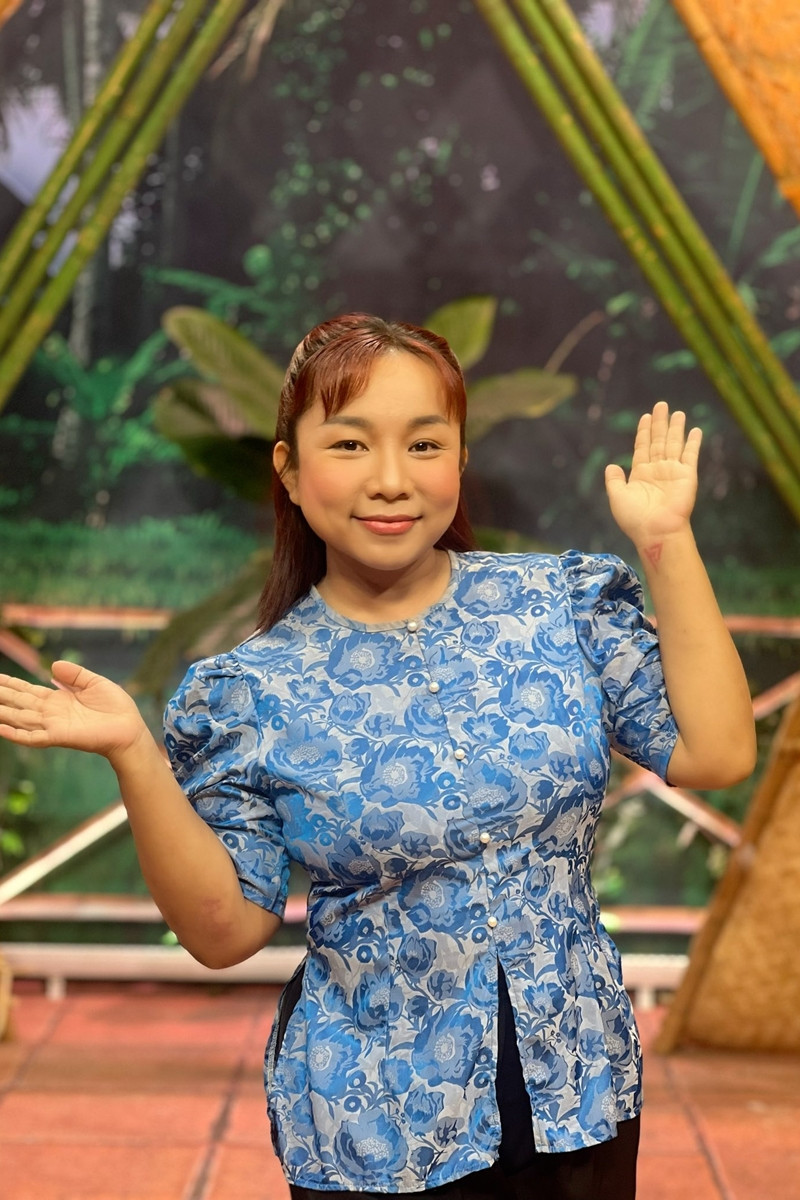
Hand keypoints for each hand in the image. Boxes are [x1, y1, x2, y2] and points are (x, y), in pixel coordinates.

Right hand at [0, 660, 149, 761]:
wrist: (129, 728)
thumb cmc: (115, 708)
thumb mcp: (94, 682)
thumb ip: (73, 674)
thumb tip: (52, 665)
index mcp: (57, 700)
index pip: (27, 691)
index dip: (11, 684)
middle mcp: (50, 713)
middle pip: (18, 702)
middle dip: (0, 696)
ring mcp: (52, 725)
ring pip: (19, 718)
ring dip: (1, 713)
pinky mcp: (58, 737)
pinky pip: (31, 736)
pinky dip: (15, 733)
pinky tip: (0, 727)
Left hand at [605, 402, 701, 545]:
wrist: (656, 531)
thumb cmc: (635, 518)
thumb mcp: (617, 497)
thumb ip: (613, 480)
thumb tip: (611, 465)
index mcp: (640, 474)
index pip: (642, 447)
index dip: (644, 431)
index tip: (645, 416)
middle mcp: (657, 470)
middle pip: (658, 440)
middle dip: (659, 423)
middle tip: (661, 405)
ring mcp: (673, 472)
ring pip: (673, 444)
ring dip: (675, 428)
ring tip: (677, 412)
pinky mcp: (687, 475)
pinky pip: (690, 455)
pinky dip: (693, 442)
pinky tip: (695, 430)